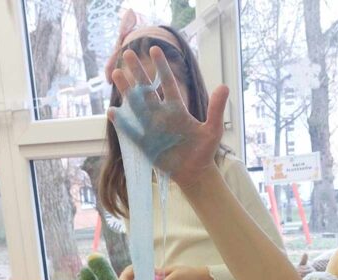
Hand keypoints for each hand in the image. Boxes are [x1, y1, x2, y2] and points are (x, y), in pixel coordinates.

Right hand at [109, 47, 227, 188]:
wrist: (195, 172)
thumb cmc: (204, 150)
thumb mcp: (213, 129)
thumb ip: (216, 109)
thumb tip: (224, 86)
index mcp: (177, 109)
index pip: (168, 84)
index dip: (161, 67)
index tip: (155, 49)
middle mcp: (162, 115)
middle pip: (147, 89)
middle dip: (137, 72)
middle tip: (127, 52)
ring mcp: (151, 128)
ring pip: (136, 105)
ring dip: (126, 90)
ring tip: (116, 73)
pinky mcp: (145, 143)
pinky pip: (132, 131)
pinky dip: (123, 123)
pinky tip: (113, 112)